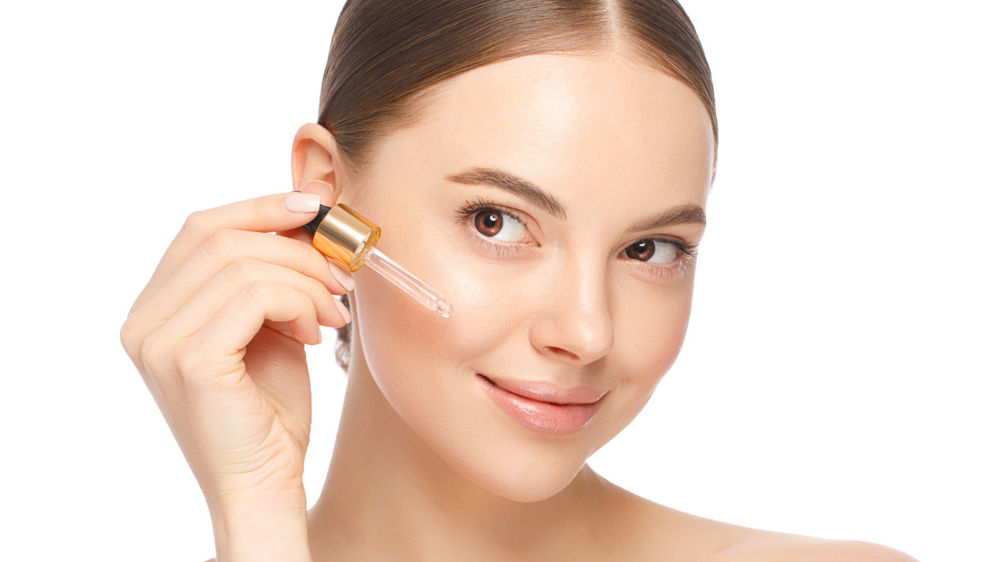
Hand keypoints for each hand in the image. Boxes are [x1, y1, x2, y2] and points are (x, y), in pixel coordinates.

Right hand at [119, 181, 349, 512]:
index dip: (260, 207)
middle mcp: (144, 322)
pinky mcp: (190, 360)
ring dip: (306, 278)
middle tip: (342, 273)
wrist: (264, 484)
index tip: (315, 208)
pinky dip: (300, 302)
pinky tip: (317, 333)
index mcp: (155, 309)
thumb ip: (273, 272)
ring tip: (332, 312)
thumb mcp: (270, 324)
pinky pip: (255, 295)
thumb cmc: (270, 409)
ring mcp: (159, 341)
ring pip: (244, 263)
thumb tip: (308, 204)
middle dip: (295, 245)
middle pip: (221, 236)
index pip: (201, 228)